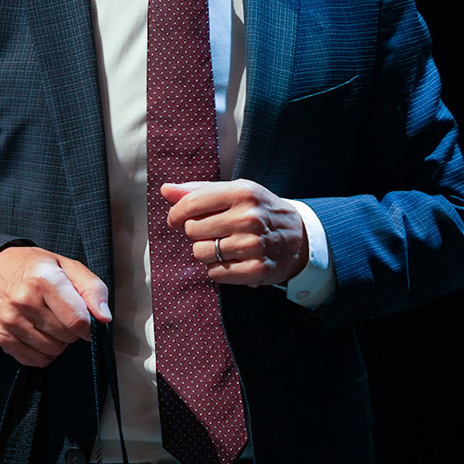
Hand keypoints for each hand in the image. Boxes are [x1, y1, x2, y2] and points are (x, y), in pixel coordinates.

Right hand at [0, 246, 111, 367]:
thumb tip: (104, 317)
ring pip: (52, 350)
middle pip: (66, 337)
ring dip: (58, 341)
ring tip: (51, 322)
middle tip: (64, 314)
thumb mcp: (68, 266)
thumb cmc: (35, 267)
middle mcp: (23, 301)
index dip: (89, 326)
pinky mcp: (1, 337)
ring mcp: (10, 321)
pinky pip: (34, 360)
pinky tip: (40, 334)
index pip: (77, 320)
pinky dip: (44, 352)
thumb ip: (92, 289)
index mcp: (43, 279)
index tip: (89, 321)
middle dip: (73, 330)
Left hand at [163, 179, 309, 285]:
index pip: (192, 203)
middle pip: (193, 230)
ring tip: (223, 246)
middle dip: (197, 232)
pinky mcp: (255, 269)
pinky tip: (231, 260)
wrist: (298, 237)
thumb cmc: (259, 211)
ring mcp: (253, 245)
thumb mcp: (235, 192)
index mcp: (243, 192)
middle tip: (214, 231)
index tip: (176, 219)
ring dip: (205, 252)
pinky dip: (216, 269)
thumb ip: (199, 191)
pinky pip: (214, 273)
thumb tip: (165, 190)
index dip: (176, 214)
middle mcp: (249, 217)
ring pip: (200, 253)